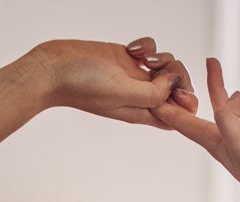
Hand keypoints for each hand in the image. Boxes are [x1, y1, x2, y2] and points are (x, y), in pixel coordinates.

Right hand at [31, 37, 197, 126]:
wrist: (54, 69)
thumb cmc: (82, 86)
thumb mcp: (123, 93)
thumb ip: (154, 93)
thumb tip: (176, 84)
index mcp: (140, 111)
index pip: (175, 116)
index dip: (185, 103)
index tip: (178, 89)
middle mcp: (139, 95)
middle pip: (176, 88)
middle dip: (176, 74)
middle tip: (158, 69)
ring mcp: (132, 76)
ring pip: (166, 67)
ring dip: (162, 58)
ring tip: (142, 59)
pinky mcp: (124, 58)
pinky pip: (149, 51)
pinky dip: (147, 47)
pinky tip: (132, 49)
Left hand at [155, 59, 239, 201]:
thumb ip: (230, 123)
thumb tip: (222, 102)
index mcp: (216, 142)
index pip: (184, 122)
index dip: (166, 107)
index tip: (150, 91)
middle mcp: (228, 137)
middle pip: (202, 107)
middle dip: (189, 87)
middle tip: (178, 66)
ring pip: (229, 103)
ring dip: (220, 85)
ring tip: (213, 64)